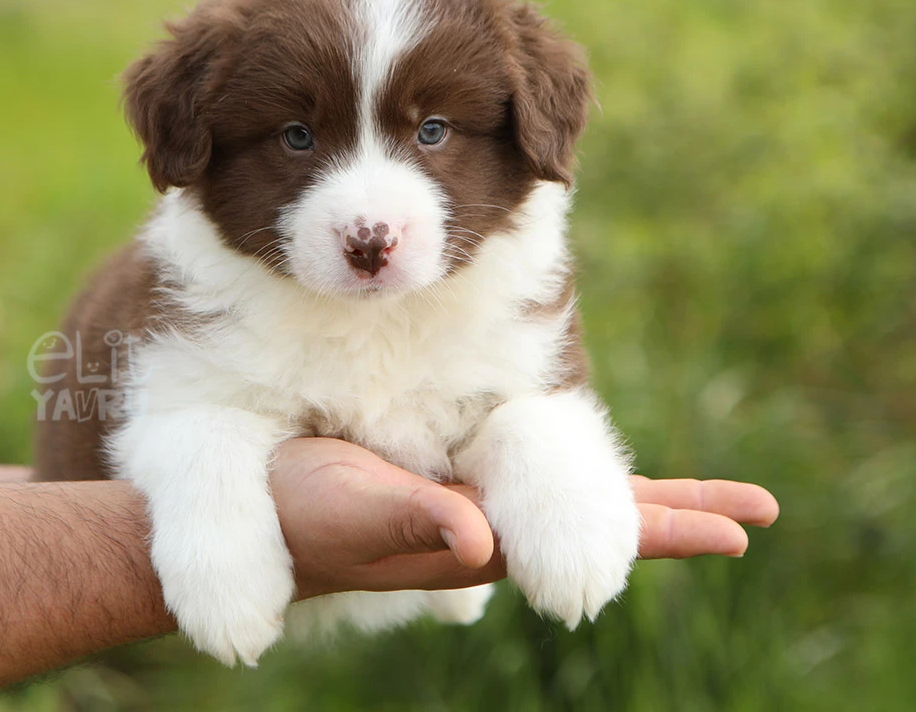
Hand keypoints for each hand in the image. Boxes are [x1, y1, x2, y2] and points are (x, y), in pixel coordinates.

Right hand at [272, 437, 778, 600]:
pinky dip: (569, 472)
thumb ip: (409, 524)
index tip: (741, 527)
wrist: (252, 506)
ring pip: (570, 499)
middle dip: (674, 516)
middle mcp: (489, 524)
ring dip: (632, 498)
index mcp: (481, 537)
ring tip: (689, 500)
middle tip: (754, 513)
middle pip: (602, 523)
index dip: (667, 530)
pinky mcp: (441, 482)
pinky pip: (525, 472)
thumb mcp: (350, 509)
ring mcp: (469, 504)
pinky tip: (578, 466)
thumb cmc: (294, 512)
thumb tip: (478, 539)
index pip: (597, 538)